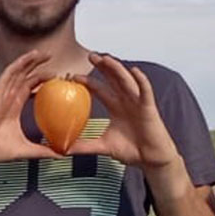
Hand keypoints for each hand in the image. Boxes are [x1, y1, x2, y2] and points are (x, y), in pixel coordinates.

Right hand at [0, 52, 53, 167]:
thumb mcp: (26, 150)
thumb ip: (45, 150)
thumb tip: (65, 154)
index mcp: (13, 109)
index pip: (28, 89)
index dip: (41, 81)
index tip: (57, 78)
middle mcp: (7, 100)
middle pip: (23, 76)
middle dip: (37, 66)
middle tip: (53, 59)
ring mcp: (1, 97)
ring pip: (16, 73)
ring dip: (29, 61)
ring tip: (43, 53)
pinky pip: (7, 77)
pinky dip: (17, 65)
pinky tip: (28, 58)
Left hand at [73, 55, 182, 171]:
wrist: (151, 159)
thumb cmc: (131, 150)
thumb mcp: (103, 146)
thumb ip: (84, 146)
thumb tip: (63, 149)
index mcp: (116, 107)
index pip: (101, 90)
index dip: (89, 82)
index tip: (73, 76)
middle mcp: (127, 101)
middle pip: (114, 79)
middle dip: (103, 66)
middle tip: (90, 55)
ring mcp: (138, 103)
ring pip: (127, 81)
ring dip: (117, 69)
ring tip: (106, 58)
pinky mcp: (149, 108)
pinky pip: (145, 91)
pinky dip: (141, 80)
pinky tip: (134, 70)